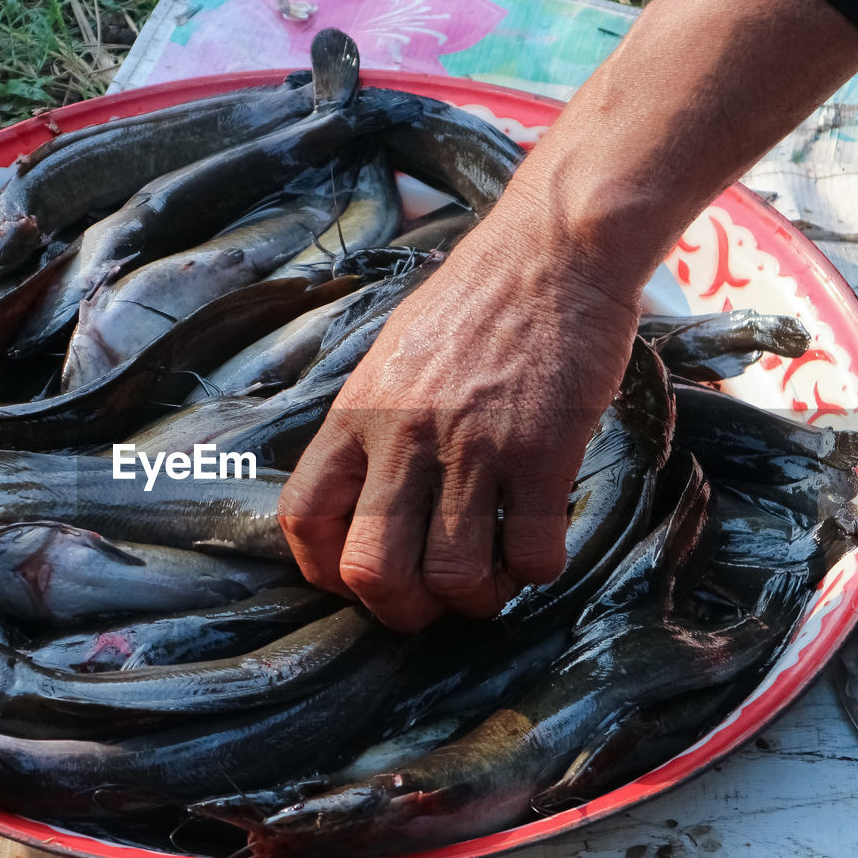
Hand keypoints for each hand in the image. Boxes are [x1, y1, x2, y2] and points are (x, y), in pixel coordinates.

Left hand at [278, 185, 641, 630]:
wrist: (553, 247)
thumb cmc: (473, 301)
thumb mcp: (391, 356)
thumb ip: (370, 427)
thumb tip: (360, 498)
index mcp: (356, 413)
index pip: (304, 517)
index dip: (323, 571)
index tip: (357, 579)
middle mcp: (403, 435)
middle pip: (372, 569)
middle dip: (399, 610)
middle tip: (430, 603)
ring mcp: (473, 445)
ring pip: (452, 575)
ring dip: (474, 598)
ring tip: (490, 578)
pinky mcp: (542, 450)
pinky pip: (530, 553)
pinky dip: (534, 570)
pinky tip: (537, 547)